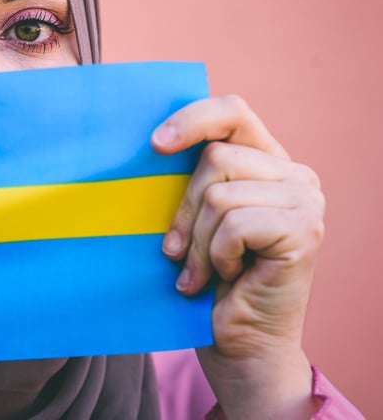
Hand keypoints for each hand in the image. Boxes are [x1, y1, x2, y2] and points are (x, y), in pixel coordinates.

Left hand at [152, 95, 323, 418]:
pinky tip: (227, 277)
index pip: (232, 112)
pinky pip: (234, 223)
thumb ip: (189, 178)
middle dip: (184, 209)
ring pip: (219, 193)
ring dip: (198, 240)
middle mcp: (296, 175)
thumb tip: (150, 139)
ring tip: (202, 270)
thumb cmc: (207, 279)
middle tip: (176, 251)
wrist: (239, 345)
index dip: (192, 119)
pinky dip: (218, 255)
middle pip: (216, 157)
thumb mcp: (193, 218)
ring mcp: (307, 201)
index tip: (155, 145)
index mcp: (267, 162)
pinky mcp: (306, 230)